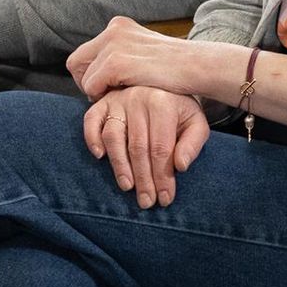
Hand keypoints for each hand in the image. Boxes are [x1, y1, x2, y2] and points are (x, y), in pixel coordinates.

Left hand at [67, 15, 197, 99]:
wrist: (197, 66)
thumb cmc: (174, 67)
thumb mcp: (142, 52)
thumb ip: (121, 55)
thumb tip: (97, 72)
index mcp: (118, 25)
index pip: (85, 54)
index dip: (92, 74)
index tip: (111, 87)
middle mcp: (112, 30)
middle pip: (76, 63)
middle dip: (88, 82)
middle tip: (111, 93)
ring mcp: (113, 45)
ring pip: (84, 79)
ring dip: (98, 92)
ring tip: (123, 94)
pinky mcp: (116, 62)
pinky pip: (92, 87)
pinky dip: (104, 96)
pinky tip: (126, 94)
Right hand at [83, 87, 209, 208]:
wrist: (161, 84)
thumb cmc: (178, 110)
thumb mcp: (195, 123)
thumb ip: (193, 143)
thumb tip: (181, 166)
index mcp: (163, 103)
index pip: (161, 147)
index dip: (162, 176)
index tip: (164, 198)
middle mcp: (139, 99)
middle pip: (138, 146)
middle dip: (143, 178)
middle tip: (146, 201)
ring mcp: (118, 100)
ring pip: (113, 137)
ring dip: (119, 165)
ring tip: (127, 186)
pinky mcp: (102, 103)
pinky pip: (91, 121)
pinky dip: (92, 138)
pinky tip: (99, 157)